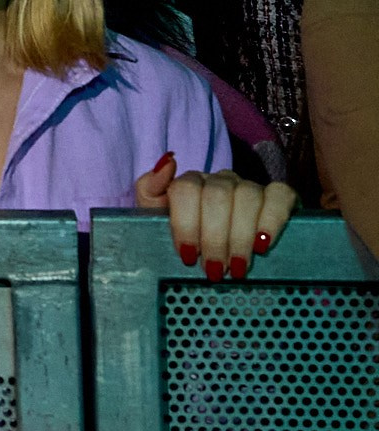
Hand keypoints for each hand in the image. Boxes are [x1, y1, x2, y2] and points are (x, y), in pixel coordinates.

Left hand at [137, 152, 295, 278]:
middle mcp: (220, 180)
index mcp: (190, 183)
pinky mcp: (279, 196)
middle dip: (214, 237)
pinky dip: (272, 220)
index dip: (185, 223)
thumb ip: (150, 188)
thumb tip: (168, 161)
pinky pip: (280, 196)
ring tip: (237, 267)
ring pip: (247, 197)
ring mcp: (250, 186)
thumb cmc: (186, 239)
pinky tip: (263, 244)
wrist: (215, 255)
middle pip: (217, 195)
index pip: (186, 189)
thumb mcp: (156, 218)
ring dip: (240, 236)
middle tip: (214, 269)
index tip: (187, 255)